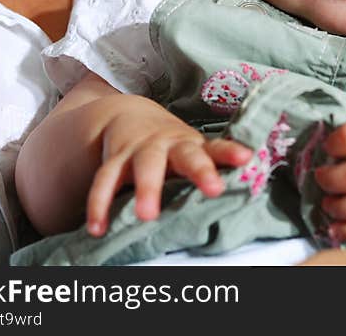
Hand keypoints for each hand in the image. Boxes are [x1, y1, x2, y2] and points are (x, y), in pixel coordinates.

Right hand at [84, 94, 250, 235]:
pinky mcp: (114, 161)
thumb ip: (213, 166)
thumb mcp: (193, 150)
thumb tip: (247, 185)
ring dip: (146, 189)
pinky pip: (105, 181)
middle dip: (200, 170)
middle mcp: (169, 145)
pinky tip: (98, 228)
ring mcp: (141, 151)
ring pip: (145, 167)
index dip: (231, 153)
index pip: (216, 149)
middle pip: (187, 155)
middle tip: (213, 188)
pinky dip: (99, 205)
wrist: (129, 117)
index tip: (246, 158)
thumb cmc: (171, 146)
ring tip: (146, 216)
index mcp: (192, 145)